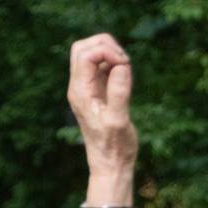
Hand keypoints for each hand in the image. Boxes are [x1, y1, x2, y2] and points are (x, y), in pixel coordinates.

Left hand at [67, 33, 137, 174]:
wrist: (110, 162)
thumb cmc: (114, 145)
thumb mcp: (118, 120)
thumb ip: (119, 92)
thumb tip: (122, 66)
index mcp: (80, 91)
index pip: (85, 54)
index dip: (106, 51)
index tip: (126, 64)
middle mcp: (80, 86)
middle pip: (82, 48)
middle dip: (105, 45)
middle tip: (126, 62)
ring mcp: (88, 87)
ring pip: (91, 54)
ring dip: (110, 53)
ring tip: (127, 68)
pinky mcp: (98, 91)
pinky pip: (101, 66)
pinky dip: (114, 62)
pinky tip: (126, 75)